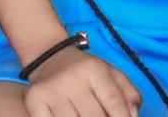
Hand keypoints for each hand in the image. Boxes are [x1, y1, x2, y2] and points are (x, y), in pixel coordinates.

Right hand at [24, 48, 140, 116]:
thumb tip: (133, 116)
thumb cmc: (85, 71)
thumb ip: (128, 94)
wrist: (48, 56)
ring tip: (84, 115)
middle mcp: (71, 78)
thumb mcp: (111, 73)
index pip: (114, 103)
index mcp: (93, 69)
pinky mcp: (34, 101)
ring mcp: (51, 91)